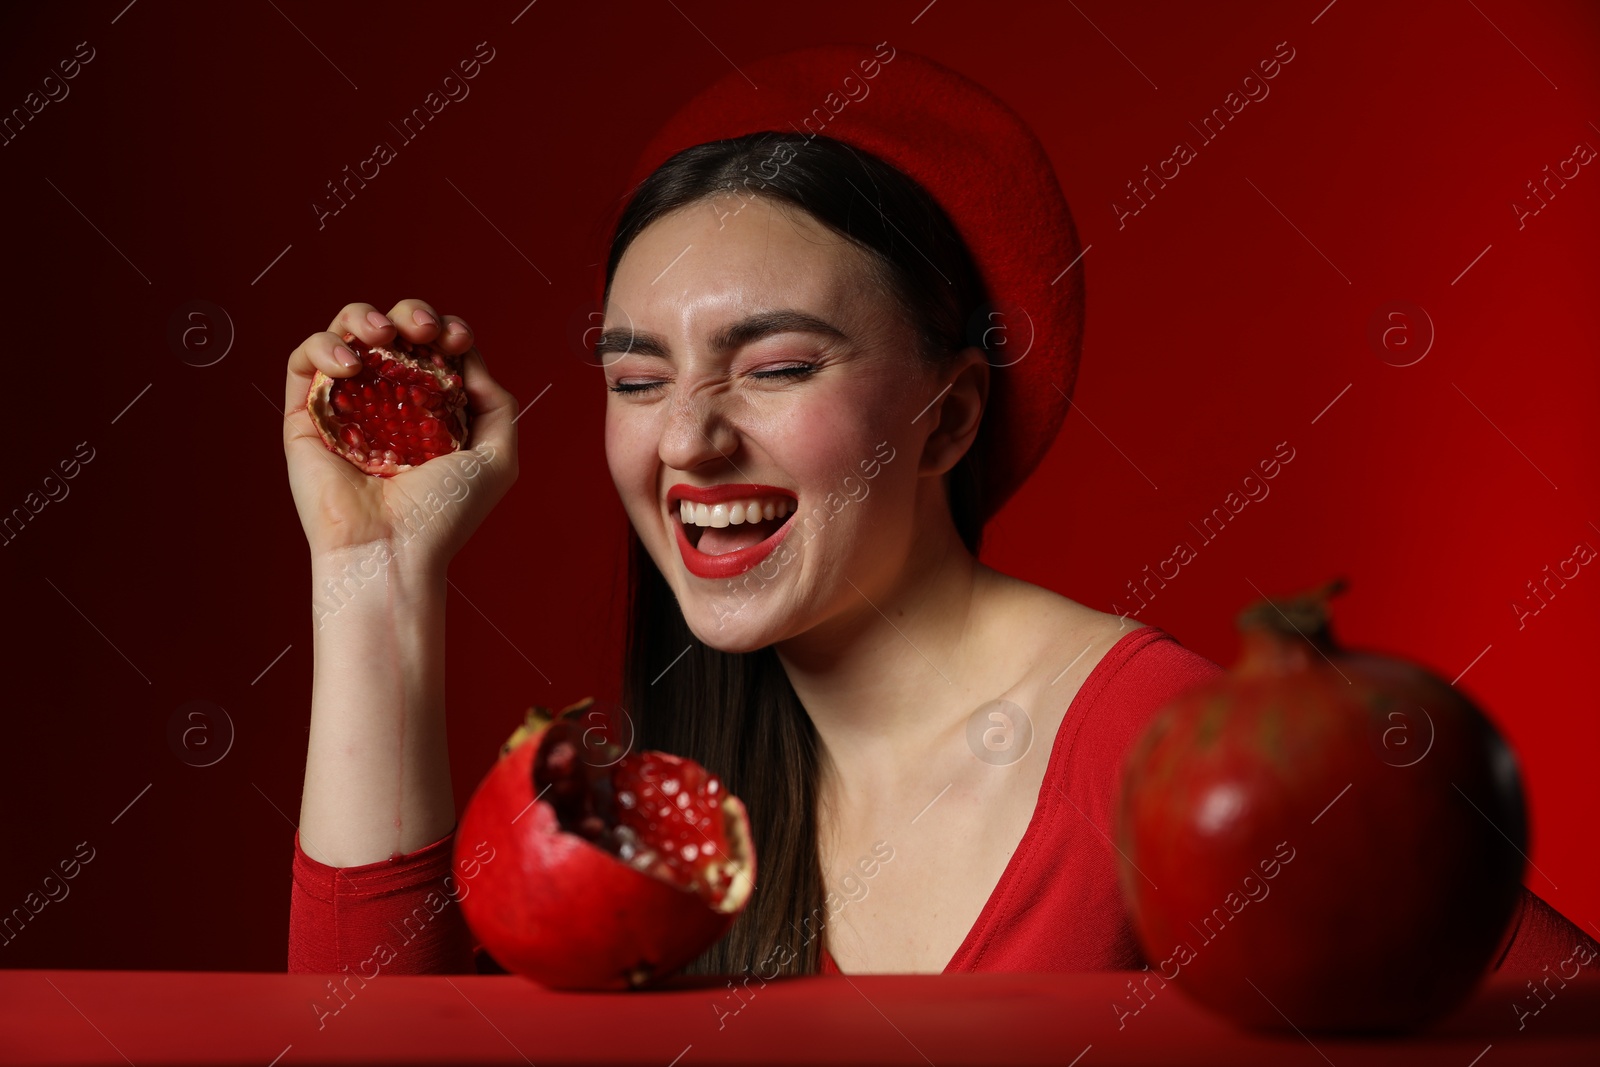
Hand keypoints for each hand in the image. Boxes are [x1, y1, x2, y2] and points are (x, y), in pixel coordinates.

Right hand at [282, 299, 518, 570]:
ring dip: (364, 318)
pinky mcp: (305, 417)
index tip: (456, 341)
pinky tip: (349, 365)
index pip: (434, 348)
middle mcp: (387, 403)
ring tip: (383, 336)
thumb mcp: (496, 457)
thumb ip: (495, 403)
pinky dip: (323, 346)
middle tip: (423, 331)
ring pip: (345, 333)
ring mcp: (345, 406)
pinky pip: (303, 361)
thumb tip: (467, 358)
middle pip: (393, 330)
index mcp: (430, 410)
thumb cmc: (445, 514)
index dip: (447, 330)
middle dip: (411, 313)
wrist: (393, 551)